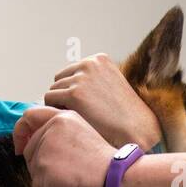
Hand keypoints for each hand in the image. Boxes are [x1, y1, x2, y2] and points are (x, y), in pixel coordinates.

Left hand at [13, 105, 112, 186]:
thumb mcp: (82, 135)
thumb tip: (38, 146)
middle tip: (59, 173)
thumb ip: (59, 134)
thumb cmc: (103, 164)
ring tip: (69, 179)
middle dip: (39, 165)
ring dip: (46, 180)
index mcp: (63, 117)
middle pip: (29, 148)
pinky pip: (36, 185)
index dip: (21, 132)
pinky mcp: (43, 167)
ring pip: (32, 168)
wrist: (113, 177)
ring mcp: (46, 147)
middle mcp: (52, 128)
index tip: (21, 145)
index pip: (29, 116)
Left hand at [44, 53, 161, 150]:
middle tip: (78, 113)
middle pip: (59, 79)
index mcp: (98, 59)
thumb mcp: (111, 84)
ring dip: (60, 105)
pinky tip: (70, 120)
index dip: (73, 90)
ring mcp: (81, 78)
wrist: (136, 128)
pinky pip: (49, 100)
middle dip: (64, 96)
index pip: (71, 71)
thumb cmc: (125, 113)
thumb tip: (67, 83)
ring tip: (77, 118)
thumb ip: (92, 79)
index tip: (84, 104)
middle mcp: (89, 64)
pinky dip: (55, 111)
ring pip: (53, 90)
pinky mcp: (74, 94)